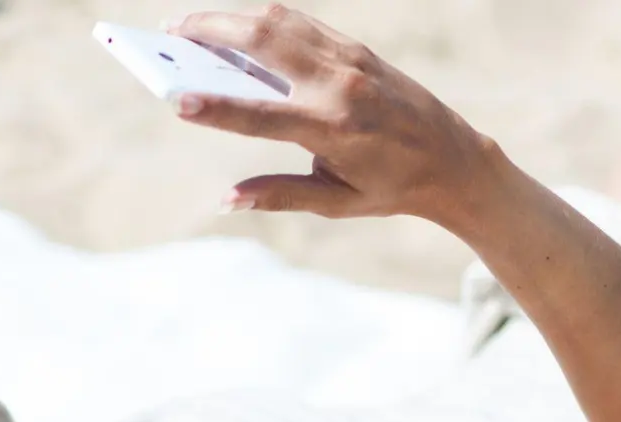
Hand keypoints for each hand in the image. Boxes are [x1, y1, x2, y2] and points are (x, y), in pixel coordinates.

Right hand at [170, 5, 496, 224]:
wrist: (452, 158)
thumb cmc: (391, 187)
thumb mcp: (336, 202)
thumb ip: (280, 195)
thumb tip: (228, 200)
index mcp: (332, 130)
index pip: (261, 115)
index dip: (216, 108)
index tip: (175, 99)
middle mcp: (339, 86)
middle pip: (263, 46)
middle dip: (210, 34)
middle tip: (167, 33)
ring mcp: (349, 60)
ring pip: (279, 23)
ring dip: (231, 20)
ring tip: (189, 26)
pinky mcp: (355, 48)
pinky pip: (300, 24)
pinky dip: (262, 20)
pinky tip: (234, 27)